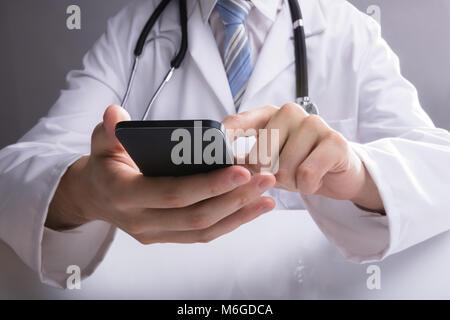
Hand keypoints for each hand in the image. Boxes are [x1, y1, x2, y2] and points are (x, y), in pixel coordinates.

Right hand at [46, 105, 275, 243]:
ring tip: (267, 196)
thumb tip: (116, 114)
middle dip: (234, 198)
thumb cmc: (104, 166)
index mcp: (126, 195)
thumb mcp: (101, 143)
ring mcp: (155, 233)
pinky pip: (203, 235)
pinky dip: (231, 223)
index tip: (241, 170)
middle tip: (265, 179)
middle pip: (196, 215)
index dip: (208, 184)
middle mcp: (141, 221)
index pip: (173, 193)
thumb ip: (109, 129)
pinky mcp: (167, 237)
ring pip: (204, 229)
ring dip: (239, 213)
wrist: (95, 197)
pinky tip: (253, 208)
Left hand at [223, 103, 383, 211]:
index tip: (209, 155)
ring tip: (299, 176)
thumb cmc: (297, 166)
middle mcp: (289, 113)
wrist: (337, 174)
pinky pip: (306, 174)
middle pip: (259, 155)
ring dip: (290, 183)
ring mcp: (313, 123)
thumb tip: (214, 168)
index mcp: (268, 115)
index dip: (222, 139)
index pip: (238, 122)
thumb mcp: (266, 163)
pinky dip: (306, 187)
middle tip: (282, 175)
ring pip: (283, 168)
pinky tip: (314, 180)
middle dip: (267, 177)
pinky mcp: (334, 140)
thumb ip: (242, 161)